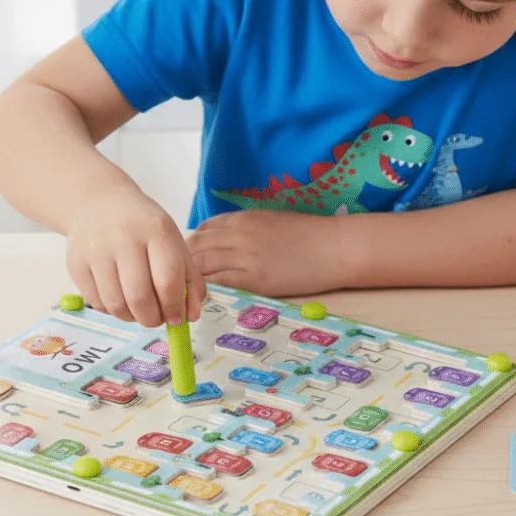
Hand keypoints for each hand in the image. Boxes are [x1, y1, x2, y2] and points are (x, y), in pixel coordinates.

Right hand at [66, 183, 206, 326]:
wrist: (100, 203)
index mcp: (156, 230)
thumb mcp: (175, 244)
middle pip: (139, 297)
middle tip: (157, 319)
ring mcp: (96, 251)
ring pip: (116, 305)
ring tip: (140, 309)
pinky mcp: (76, 264)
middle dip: (153, 318)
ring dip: (132, 318)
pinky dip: (112, 310)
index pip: (168, 281)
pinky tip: (120, 298)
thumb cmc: (144, 228)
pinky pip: (96, 303)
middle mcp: (123, 238)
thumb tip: (191, 316)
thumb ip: (190, 281)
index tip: (177, 318)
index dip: (174, 307)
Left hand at [187, 209, 346, 296]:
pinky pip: (220, 283)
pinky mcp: (256, 279)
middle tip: (181, 277)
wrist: (335, 246)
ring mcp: (246, 257)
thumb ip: (245, 227)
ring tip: (188, 290)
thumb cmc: (309, 234)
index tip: (188, 256)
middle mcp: (239, 235)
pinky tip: (205, 296)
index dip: (191, 243)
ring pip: (202, 265)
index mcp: (243, 219)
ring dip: (191, 278)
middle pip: (195, 246)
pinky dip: (208, 289)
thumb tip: (225, 238)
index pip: (203, 229)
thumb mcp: (271, 219)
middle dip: (183, 261)